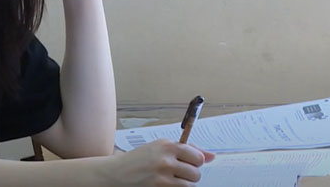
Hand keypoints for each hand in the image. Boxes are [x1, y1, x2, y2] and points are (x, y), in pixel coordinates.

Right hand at [97, 139, 214, 186]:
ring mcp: (162, 178)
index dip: (195, 162)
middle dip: (190, 174)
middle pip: (196, 173)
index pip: (198, 157)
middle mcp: (166, 161)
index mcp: (167, 146)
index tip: (189, 163)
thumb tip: (212, 156)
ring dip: (183, 184)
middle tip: (177, 172)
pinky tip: (165, 185)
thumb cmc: (138, 160)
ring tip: (170, 180)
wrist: (117, 173)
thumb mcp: (159, 148)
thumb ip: (187, 150)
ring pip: (189, 185)